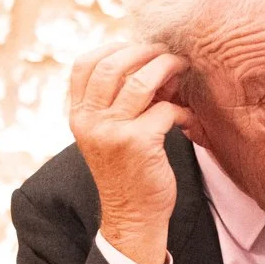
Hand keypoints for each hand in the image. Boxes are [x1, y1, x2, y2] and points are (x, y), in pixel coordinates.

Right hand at [67, 42, 191, 263]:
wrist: (133, 216)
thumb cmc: (127, 171)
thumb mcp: (108, 134)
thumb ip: (116, 102)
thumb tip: (150, 63)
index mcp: (79, 116)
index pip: (83, 65)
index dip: (111, 48)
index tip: (136, 47)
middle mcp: (90, 121)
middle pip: (113, 65)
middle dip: (145, 52)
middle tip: (167, 52)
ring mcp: (112, 131)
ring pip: (142, 81)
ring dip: (167, 68)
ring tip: (182, 68)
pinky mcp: (139, 142)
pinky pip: (165, 108)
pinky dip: (180, 108)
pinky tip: (186, 117)